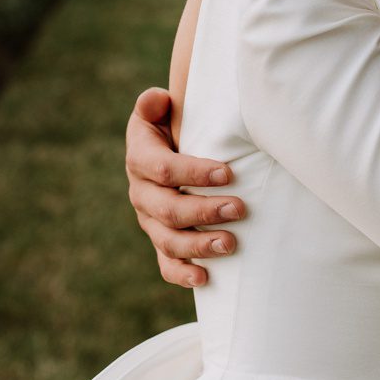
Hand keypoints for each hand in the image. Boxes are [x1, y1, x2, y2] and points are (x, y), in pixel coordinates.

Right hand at [125, 87, 245, 287]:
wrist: (171, 147)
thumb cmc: (174, 124)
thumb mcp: (160, 109)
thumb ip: (154, 104)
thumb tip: (157, 100)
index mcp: (140, 158)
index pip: (162, 169)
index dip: (193, 172)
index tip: (228, 173)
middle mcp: (141, 193)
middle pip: (167, 209)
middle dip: (203, 211)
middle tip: (239, 209)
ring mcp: (151, 221)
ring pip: (168, 240)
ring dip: (199, 246)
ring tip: (230, 244)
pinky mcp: (161, 241)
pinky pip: (166, 264)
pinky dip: (182, 274)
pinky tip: (205, 279)